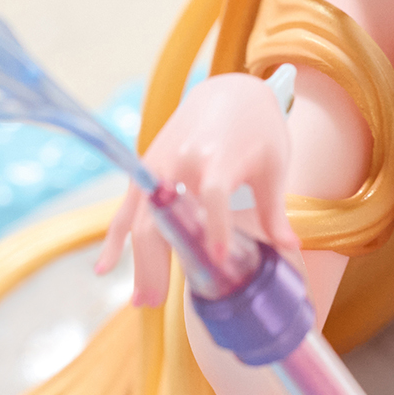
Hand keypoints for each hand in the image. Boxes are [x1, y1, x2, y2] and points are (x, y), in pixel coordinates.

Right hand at [101, 72, 301, 306]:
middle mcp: (180, 160)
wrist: (228, 92)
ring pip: (139, 218)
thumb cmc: (257, 129)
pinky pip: (126, 209)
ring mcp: (157, 166)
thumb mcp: (273, 166)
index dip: (215, 227)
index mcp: (218, 156)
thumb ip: (274, 211)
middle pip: (163, 216)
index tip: (217, 261)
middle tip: (158, 302)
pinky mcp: (146, 170)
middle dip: (157, 261)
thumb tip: (288, 250)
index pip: (214, 194)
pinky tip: (104, 269)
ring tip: (142, 301)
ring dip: (137, 261)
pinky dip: (115, 239)